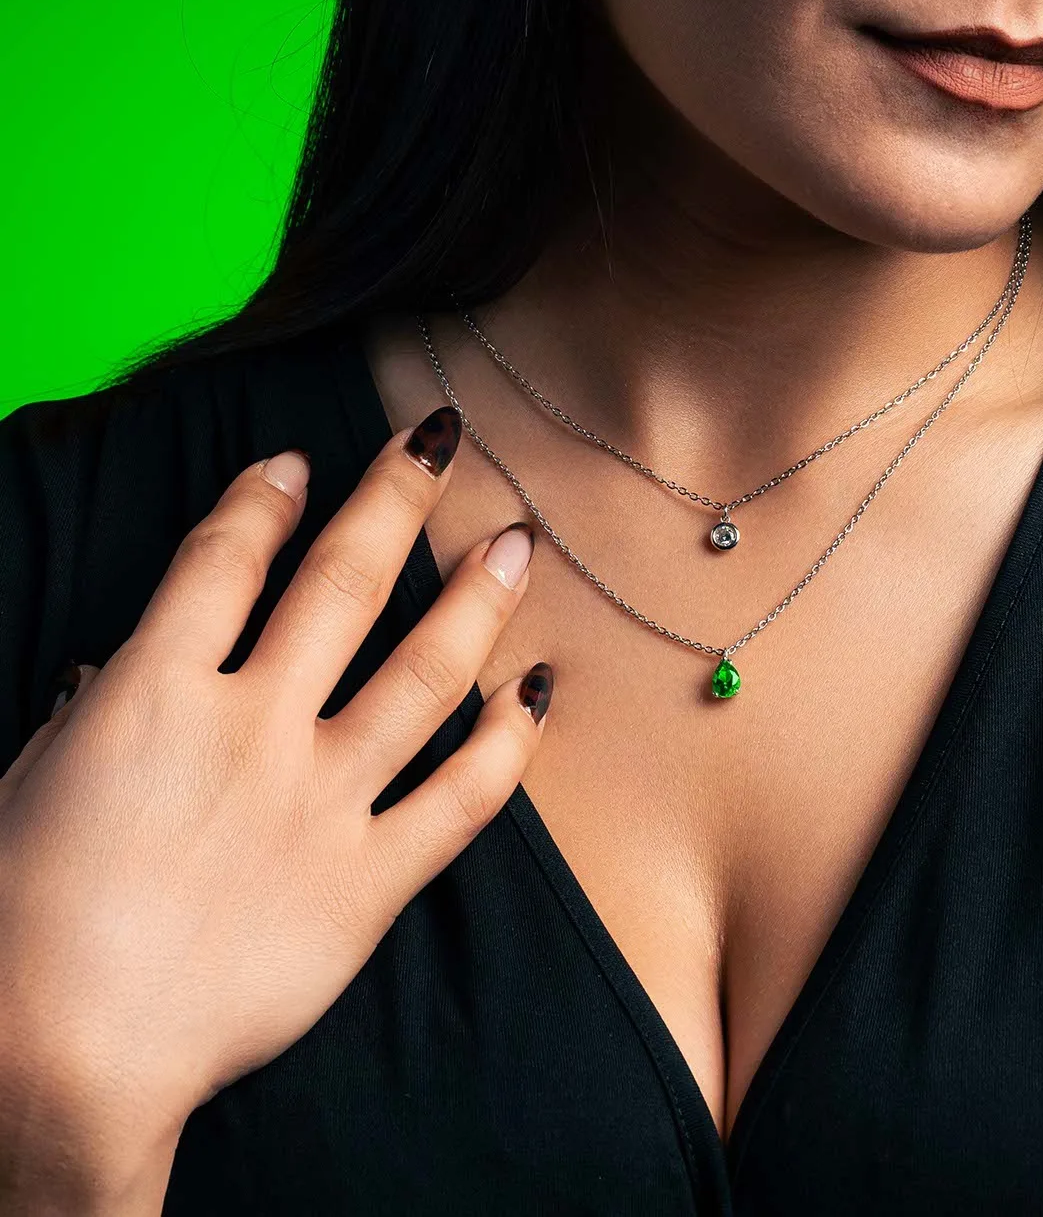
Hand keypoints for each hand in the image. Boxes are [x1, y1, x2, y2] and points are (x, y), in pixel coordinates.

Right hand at [0, 407, 548, 1215]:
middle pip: (344, 580)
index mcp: (154, 691)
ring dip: (479, 599)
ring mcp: (320, 801)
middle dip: (396, 495)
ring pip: (425, 672)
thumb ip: (102, 710)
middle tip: (438, 438)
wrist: (59, 1059)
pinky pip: (461, 799)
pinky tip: (535, 693)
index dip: (264, 498)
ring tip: (517, 544)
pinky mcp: (367, 883)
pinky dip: (509, 743)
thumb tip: (133, 665)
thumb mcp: (31, 781)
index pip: (226, 559)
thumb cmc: (19, 923)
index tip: (297, 465)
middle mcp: (253, 726)